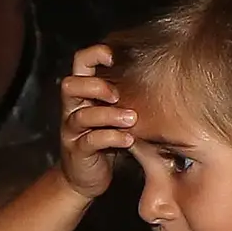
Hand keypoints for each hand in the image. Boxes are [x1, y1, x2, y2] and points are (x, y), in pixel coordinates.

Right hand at [53, 44, 131, 199]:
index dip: (95, 54)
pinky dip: (112, 138)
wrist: (86, 176)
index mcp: (82, 93)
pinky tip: (129, 139)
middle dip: (96, 85)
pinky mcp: (77, 152)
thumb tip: (160, 72)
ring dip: (109, 115)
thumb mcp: (114, 112)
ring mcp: (72, 131)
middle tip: (119, 95)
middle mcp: (72, 108)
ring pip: (81, 115)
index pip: (80, 62)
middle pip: (71, 84)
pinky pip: (90, 141)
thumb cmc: (106, 138)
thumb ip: (125, 94)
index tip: (116, 57)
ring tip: (132, 119)